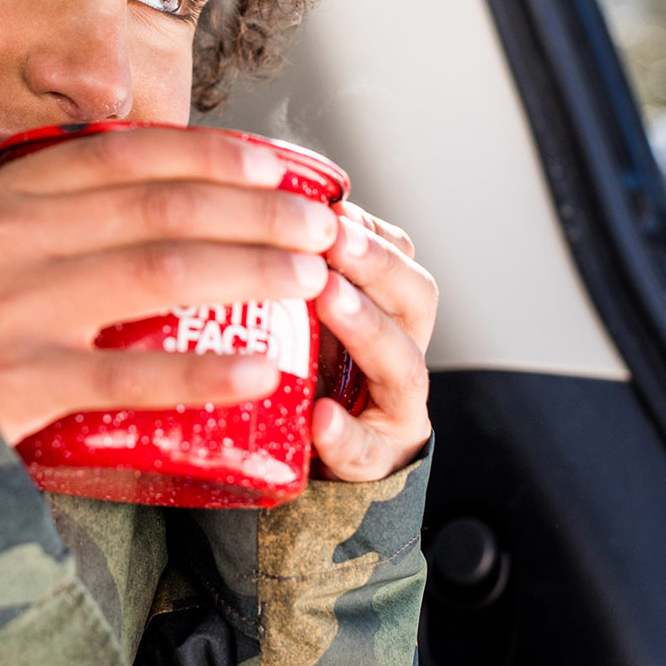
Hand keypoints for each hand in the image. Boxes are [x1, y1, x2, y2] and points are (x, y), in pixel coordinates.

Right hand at [0, 128, 341, 444]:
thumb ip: (39, 217)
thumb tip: (135, 199)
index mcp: (6, 199)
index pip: (123, 156)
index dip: (207, 154)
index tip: (270, 161)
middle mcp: (17, 239)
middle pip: (162, 207)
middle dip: (255, 209)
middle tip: (317, 223)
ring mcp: (20, 309)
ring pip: (160, 274)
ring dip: (248, 270)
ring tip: (308, 277)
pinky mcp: (22, 382)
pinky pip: (128, 376)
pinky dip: (198, 374)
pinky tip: (253, 373)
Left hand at [311, 201, 437, 480]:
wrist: (316, 457)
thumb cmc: (308, 371)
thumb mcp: (303, 314)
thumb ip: (293, 271)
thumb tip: (249, 204)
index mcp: (390, 309)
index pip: (400, 257)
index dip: (371, 232)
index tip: (332, 208)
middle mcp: (404, 351)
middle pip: (416, 298)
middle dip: (376, 264)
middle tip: (334, 239)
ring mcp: (396, 409)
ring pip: (402, 365)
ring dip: (365, 325)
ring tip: (327, 298)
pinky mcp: (376, 461)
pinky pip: (367, 450)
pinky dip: (345, 435)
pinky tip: (320, 418)